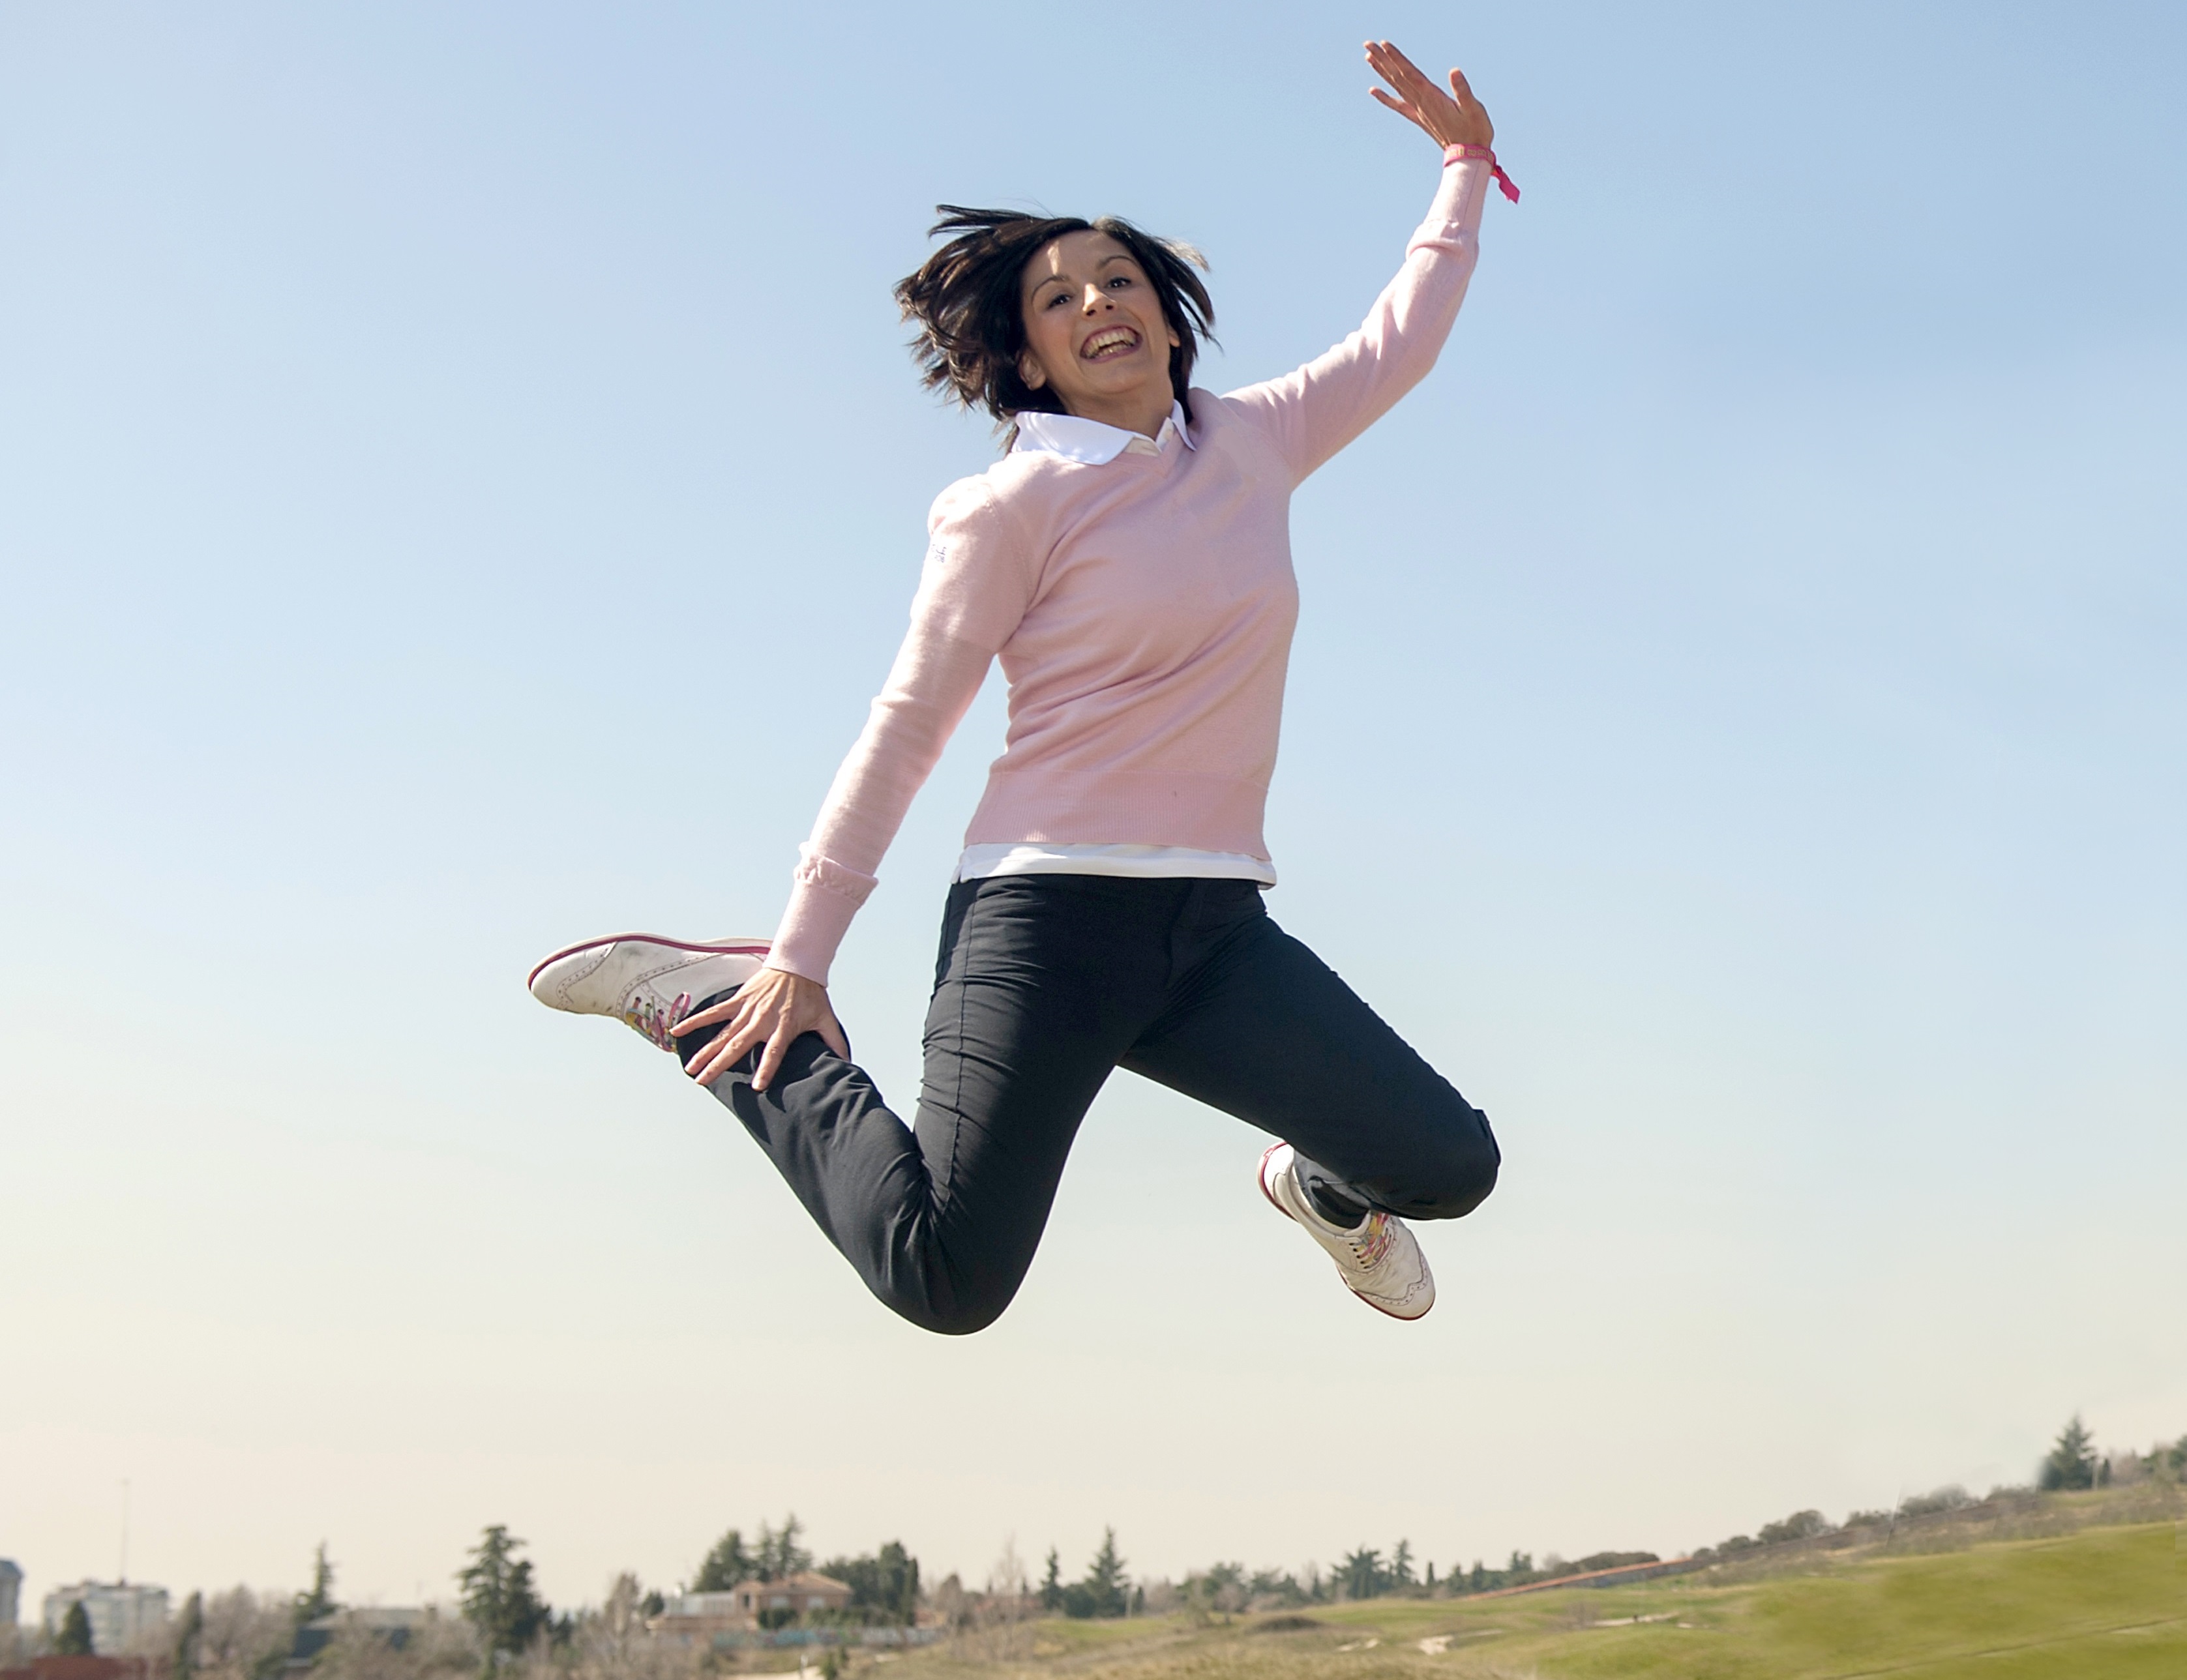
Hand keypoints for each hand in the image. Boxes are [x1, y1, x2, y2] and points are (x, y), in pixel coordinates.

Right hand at [672, 964, 849, 1091]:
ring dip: (705, 1052)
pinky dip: (696, 1022)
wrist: (798, 964)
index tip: (756, 1087)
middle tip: (703, 1082)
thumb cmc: (811, 994)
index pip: (775, 1052)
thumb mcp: (826, 1018)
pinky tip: (678, 1033)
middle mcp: (762, 1021)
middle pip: (738, 1046)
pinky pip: (714, 1013)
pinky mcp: (738, 1000)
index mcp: (784, 1027)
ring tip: (691, 1069)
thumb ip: (834, 1041)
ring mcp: (747, 1010)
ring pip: (722, 1035)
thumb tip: (847, 1063)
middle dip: (719, 1065)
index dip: (766, 1069)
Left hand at [1365, 39, 1493, 151]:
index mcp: (1432, 97)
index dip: (1397, 58)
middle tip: (1367, 44)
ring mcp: (1419, 111)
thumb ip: (1463, 91)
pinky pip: (1399, 106)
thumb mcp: (1474, 108)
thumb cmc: (1476, 131)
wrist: (1469, 157)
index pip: (1410, 73)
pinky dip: (1385, 97)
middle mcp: (1421, 103)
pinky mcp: (1420, 118)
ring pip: (1396, 87)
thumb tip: (1454, 71)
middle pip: (1398, 77)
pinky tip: (1373, 90)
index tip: (1383, 45)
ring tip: (1369, 57)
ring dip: (1382, 71)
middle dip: (1383, 60)